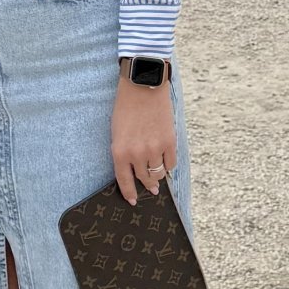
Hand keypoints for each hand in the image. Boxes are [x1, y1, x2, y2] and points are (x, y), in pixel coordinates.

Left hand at [111, 66, 176, 206]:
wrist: (143, 87)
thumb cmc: (126, 107)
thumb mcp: (117, 132)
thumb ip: (123, 152)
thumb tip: (132, 169)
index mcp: (119, 151)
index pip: (124, 181)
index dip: (129, 193)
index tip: (133, 201)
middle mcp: (137, 154)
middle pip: (144, 178)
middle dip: (147, 185)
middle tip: (150, 188)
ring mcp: (154, 148)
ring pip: (159, 173)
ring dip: (158, 175)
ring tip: (158, 175)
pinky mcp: (169, 141)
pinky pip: (171, 163)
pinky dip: (168, 164)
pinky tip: (166, 161)